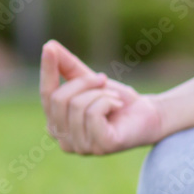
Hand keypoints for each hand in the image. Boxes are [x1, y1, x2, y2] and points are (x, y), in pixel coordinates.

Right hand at [40, 40, 163, 154]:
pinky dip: (108, 102)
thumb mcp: (89, 80)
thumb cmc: (116, 99)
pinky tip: (117, 106)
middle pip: (59, 100)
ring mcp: (80, 147)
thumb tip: (49, 46)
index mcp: (56, 124)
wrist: (147, 113)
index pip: (46, 95)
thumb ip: (67, 66)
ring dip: (100, 94)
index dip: (47, 71)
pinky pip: (93, 114)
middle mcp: (63, 140)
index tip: (49, 48)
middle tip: (104, 80)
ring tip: (113, 98)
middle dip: (84, 83)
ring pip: (77, 106)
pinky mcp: (100, 146)